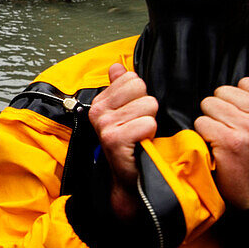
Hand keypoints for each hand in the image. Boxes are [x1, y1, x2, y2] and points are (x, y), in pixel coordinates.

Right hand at [87, 64, 158, 219]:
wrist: (129, 181)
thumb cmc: (130, 147)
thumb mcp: (123, 114)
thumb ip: (119, 87)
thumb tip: (117, 66)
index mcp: (101, 102)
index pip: (132, 78)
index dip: (140, 97)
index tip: (133, 115)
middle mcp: (99, 111)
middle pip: (141, 88)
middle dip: (146, 107)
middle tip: (138, 126)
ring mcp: (105, 125)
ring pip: (148, 106)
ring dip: (150, 123)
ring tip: (140, 137)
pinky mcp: (114, 139)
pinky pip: (147, 124)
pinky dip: (149, 135)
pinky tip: (142, 144)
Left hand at [194, 76, 248, 209]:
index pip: (248, 82)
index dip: (239, 100)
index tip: (245, 117)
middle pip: (225, 91)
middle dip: (223, 108)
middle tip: (232, 129)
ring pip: (210, 104)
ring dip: (211, 120)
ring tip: (225, 136)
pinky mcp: (230, 142)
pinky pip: (202, 122)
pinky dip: (204, 134)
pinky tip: (217, 146)